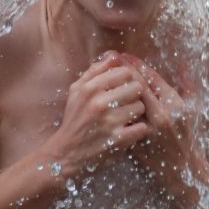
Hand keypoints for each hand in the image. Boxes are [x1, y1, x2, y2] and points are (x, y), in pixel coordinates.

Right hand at [39, 52, 149, 181]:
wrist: (65, 153)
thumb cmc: (74, 119)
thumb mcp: (77, 91)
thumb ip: (95, 71)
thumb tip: (115, 55)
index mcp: (90, 88)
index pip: (125, 72)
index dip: (127, 80)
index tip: (122, 89)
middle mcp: (99, 102)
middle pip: (136, 87)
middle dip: (134, 96)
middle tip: (126, 104)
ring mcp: (110, 121)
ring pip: (141, 107)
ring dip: (136, 113)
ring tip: (126, 118)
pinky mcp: (118, 140)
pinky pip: (142, 127)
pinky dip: (138, 129)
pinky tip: (129, 131)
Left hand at [121, 55, 208, 206]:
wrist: (183, 169)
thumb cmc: (189, 135)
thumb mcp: (194, 108)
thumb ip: (188, 84)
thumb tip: (183, 63)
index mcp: (174, 105)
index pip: (151, 77)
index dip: (136, 64)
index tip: (126, 55)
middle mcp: (159, 116)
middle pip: (135, 87)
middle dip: (122, 72)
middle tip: (111, 61)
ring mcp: (146, 129)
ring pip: (124, 103)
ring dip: (114, 88)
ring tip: (105, 76)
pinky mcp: (135, 141)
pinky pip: (120, 119)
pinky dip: (113, 106)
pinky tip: (106, 97)